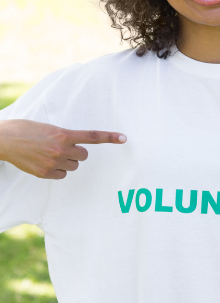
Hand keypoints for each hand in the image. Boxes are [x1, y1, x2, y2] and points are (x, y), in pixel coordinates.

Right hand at [0, 119, 126, 178]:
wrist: (5, 140)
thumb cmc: (27, 129)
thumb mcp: (50, 128)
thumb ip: (65, 136)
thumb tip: (75, 143)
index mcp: (64, 134)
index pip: (92, 136)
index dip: (110, 137)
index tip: (124, 138)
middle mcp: (61, 149)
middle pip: (84, 155)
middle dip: (77, 152)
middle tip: (64, 147)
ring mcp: (52, 162)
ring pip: (73, 166)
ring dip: (67, 161)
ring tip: (51, 153)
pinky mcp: (43, 173)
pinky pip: (62, 175)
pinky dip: (57, 170)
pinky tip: (45, 162)